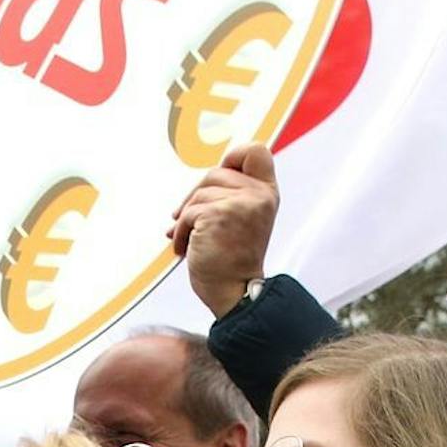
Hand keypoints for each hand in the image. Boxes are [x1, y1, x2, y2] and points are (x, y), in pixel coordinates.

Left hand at [171, 142, 279, 317]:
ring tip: (187, 241)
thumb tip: (201, 184)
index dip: (233, 157)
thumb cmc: (233, 263)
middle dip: (195, 196)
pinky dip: (179, 232)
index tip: (219, 176)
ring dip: (185, 219)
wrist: (235, 294)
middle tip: (185, 218)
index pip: (255, 151)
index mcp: (266, 194)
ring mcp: (240, 204)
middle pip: (216, 172)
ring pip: (199, 194)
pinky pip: (188, 213)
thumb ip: (233, 196)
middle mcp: (258, 196)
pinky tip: (183, 248)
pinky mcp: (218, 215)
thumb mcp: (243, 221)